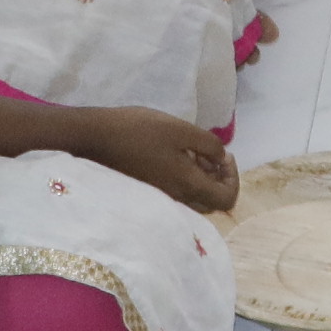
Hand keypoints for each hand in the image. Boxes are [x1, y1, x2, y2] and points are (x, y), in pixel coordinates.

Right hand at [78, 107, 239, 213]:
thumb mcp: (181, 129)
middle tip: (210, 153)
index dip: (233, 178)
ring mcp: (162, 198)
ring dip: (201, 177)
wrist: (96, 138)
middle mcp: (178, 199)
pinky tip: (174, 155)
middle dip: (219, 177)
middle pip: (212, 201)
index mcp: (188, 185)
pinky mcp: (150, 192)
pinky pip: (178, 193)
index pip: (227, 199)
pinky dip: (185, 178)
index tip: (224, 155)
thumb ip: (209, 145)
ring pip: (195, 198)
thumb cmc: (140, 130)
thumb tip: (221, 158)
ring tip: (192, 151)